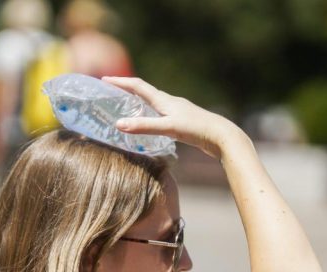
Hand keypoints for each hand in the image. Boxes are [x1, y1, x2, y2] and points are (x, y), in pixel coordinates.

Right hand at [102, 76, 246, 158]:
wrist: (222, 137)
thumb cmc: (196, 129)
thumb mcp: (168, 128)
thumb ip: (143, 127)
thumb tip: (118, 124)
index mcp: (164, 100)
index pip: (137, 86)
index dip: (120, 82)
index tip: (104, 80)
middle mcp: (169, 101)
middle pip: (143, 91)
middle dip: (125, 90)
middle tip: (109, 92)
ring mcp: (176, 111)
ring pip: (152, 102)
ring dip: (136, 101)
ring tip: (124, 106)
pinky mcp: (182, 121)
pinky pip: (159, 113)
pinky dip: (147, 114)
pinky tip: (147, 124)